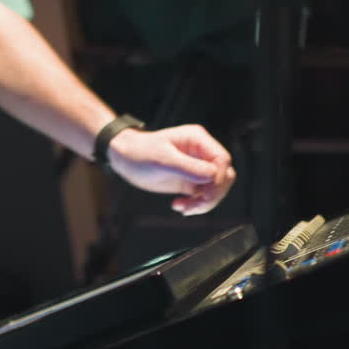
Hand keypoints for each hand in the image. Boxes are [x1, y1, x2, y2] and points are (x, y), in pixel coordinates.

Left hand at [106, 124, 236, 215]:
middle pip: (224, 176)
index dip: (218, 179)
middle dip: (213, 194)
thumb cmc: (140, 152)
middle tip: (194, 205)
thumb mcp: (162, 159)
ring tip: (182, 208)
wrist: (124, 158)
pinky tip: (179, 206)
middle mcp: (201, 153)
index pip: (222, 160)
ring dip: (204, 203)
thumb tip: (212, 176)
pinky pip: (203, 195)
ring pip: (216, 188)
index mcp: (198, 140)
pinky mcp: (190, 181)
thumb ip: (188, 167)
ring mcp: (196, 167)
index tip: (204, 193)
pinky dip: (196, 205)